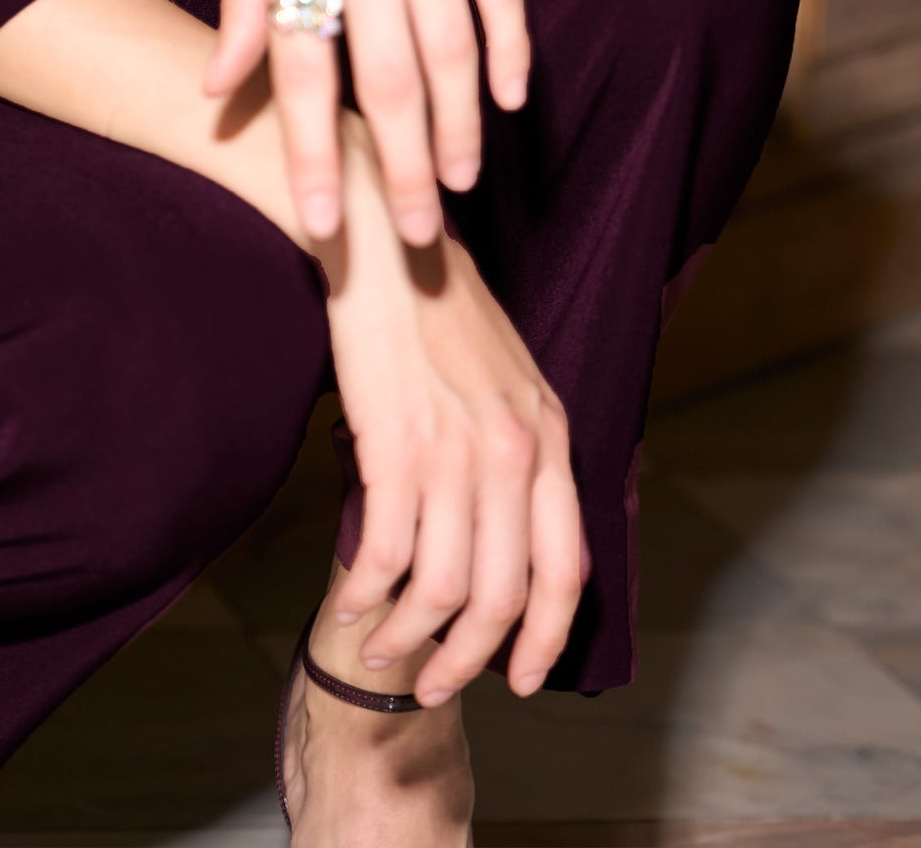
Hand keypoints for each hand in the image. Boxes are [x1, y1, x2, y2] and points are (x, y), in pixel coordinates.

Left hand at [206, 0, 531, 247]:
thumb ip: (245, 0)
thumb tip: (216, 92)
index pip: (300, 72)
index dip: (311, 157)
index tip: (323, 232)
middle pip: (386, 77)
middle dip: (398, 170)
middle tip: (414, 243)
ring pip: (451, 47)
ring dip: (457, 128)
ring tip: (456, 189)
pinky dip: (511, 50)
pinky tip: (509, 103)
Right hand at [320, 127, 581, 698]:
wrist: (384, 236)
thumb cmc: (437, 303)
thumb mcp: (507, 376)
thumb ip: (521, 449)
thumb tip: (505, 531)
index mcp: (552, 436)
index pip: (567, 570)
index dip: (543, 638)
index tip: (518, 681)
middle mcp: (517, 451)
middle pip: (503, 595)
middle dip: (468, 660)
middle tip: (432, 685)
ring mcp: (457, 449)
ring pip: (445, 589)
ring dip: (410, 636)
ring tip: (381, 647)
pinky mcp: (396, 442)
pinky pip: (388, 552)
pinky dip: (368, 592)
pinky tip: (352, 600)